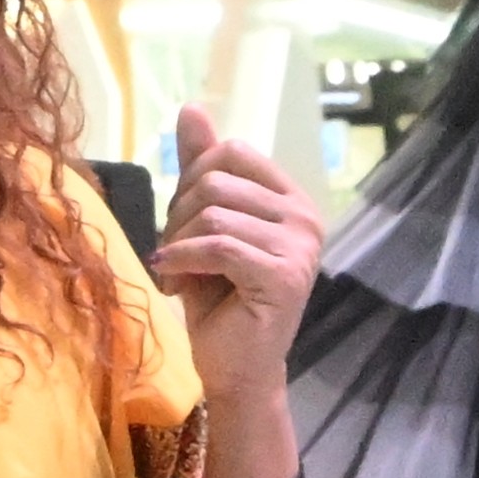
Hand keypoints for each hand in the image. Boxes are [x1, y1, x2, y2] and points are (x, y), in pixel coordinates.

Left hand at [155, 105, 320, 477]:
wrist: (235, 369)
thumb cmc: (219, 299)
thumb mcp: (201, 225)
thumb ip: (200, 169)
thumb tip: (192, 108)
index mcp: (290, 198)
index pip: (230, 152)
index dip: (191, 182)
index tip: (182, 225)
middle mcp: (305, 216)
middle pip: (216, 181)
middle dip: (179, 217)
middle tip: (176, 255)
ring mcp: (300, 247)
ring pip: (213, 214)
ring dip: (178, 245)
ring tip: (178, 274)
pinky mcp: (284, 276)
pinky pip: (217, 245)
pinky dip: (182, 261)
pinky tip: (173, 282)